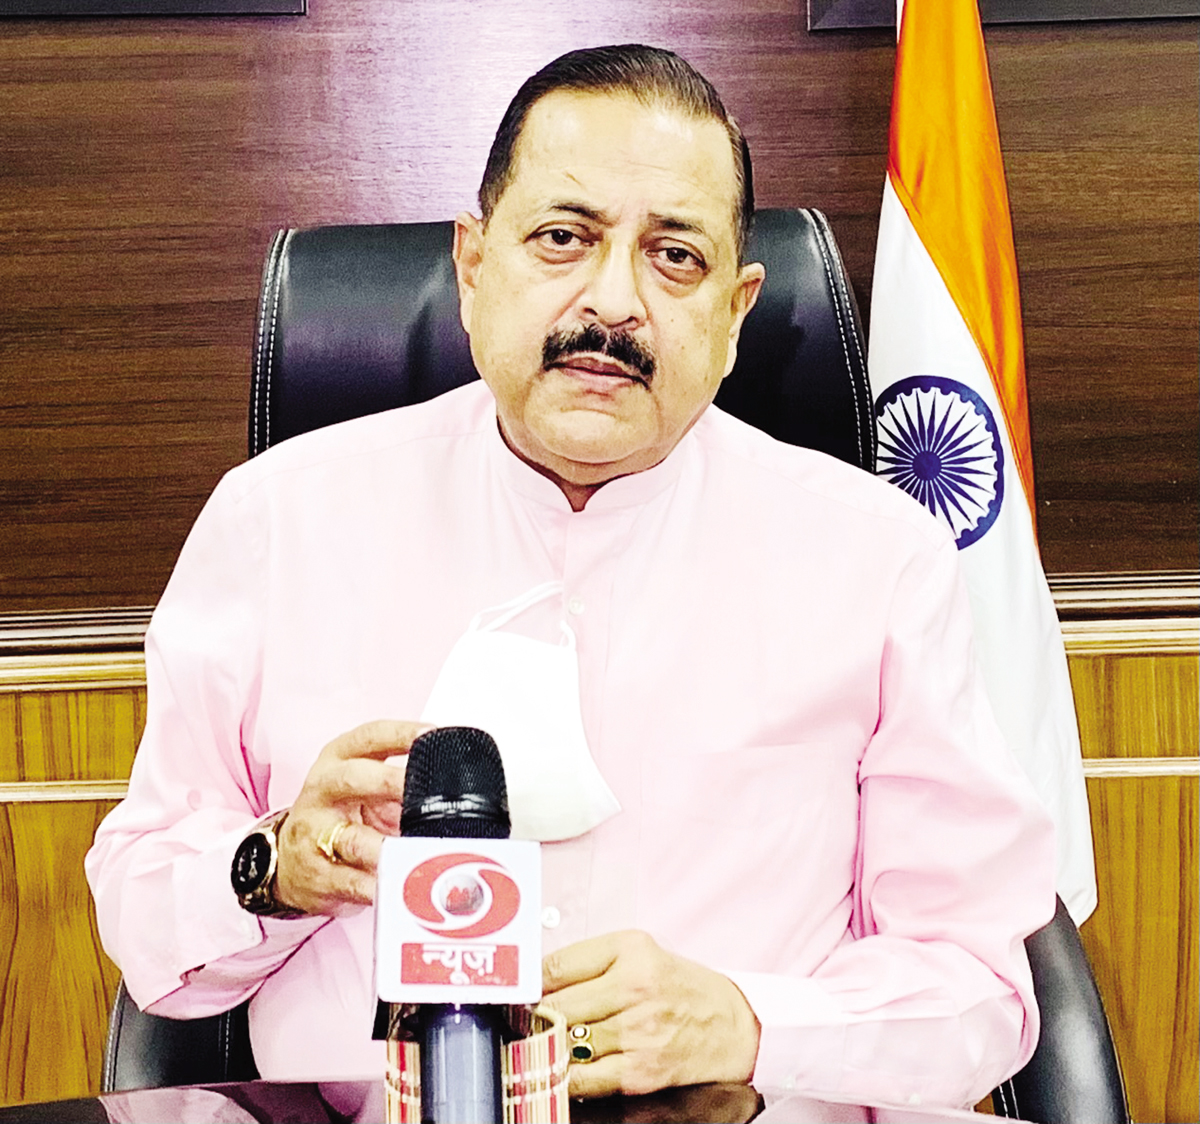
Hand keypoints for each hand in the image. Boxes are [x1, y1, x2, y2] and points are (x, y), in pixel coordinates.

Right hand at [273, 719, 431, 915]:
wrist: (286, 861)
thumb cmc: (337, 816)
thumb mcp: (364, 787)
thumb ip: (401, 781)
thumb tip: (460, 785)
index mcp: (338, 760)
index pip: (369, 737)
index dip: (400, 733)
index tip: (430, 734)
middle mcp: (323, 790)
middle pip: (353, 778)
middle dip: (389, 782)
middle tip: (419, 790)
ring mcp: (316, 832)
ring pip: (351, 838)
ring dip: (384, 847)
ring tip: (411, 851)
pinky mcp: (318, 872)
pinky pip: (352, 880)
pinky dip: (378, 886)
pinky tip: (398, 887)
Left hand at [541, 930, 760, 1096]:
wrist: (731, 1026)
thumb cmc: (680, 986)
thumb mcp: (639, 952)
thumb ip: (590, 960)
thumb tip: (538, 980)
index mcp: (630, 950)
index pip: (556, 965)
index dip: (528, 982)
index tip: (517, 991)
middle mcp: (633, 988)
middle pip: (554, 1005)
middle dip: (533, 1015)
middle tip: (523, 1018)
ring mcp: (635, 1033)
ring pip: (562, 1042)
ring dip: (544, 1044)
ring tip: (538, 1040)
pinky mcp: (638, 1072)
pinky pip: (580, 1079)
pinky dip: (562, 1076)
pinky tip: (558, 1067)